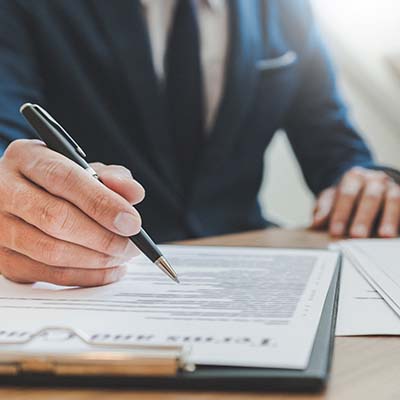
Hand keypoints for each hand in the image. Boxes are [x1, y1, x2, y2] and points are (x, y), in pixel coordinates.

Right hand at [0, 139, 144, 285]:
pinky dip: (85, 276)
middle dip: (103, 238)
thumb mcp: (84, 168)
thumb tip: (134, 194)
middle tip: (132, 245)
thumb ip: (112, 177)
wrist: (21, 196)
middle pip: (56, 219)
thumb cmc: (59, 181)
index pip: (65, 179)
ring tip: (122, 257)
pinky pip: (47, 274)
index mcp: (27, 158)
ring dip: (96, 260)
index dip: (102, 203)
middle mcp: (4, 190)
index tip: (133, 223)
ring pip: (50, 251)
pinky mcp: (3, 258)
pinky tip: (108, 270)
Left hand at [312, 167, 399, 237]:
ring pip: (393, 200)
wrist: (367, 184)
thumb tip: (316, 222)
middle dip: (363, 218)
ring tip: (384, 235)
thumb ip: (324, 209)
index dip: (341, 214)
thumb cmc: (347, 196)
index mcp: (354, 177)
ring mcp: (392, 187)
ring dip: (389, 218)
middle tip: (357, 236)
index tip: (335, 231)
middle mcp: (375, 179)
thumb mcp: (331, 198)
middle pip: (370, 197)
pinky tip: (396, 234)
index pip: (346, 195)